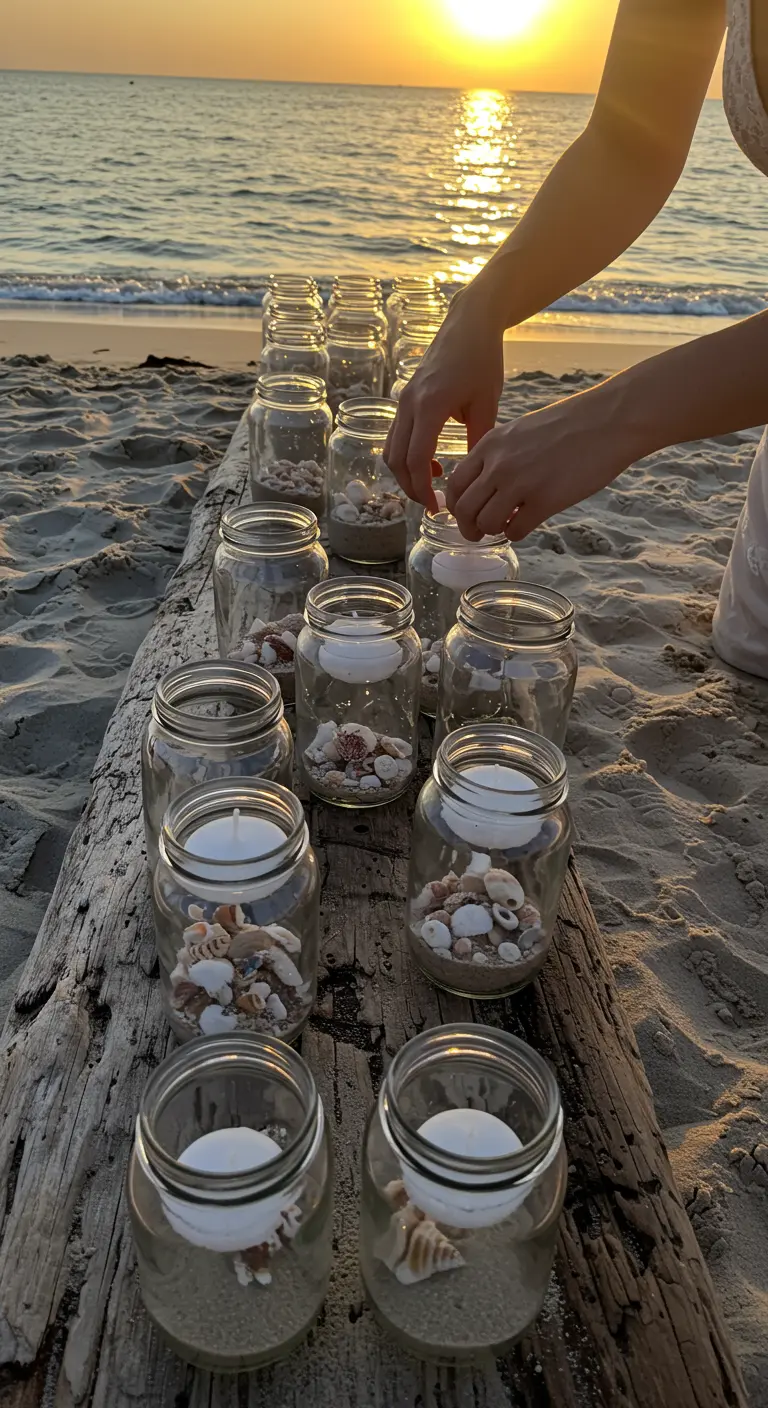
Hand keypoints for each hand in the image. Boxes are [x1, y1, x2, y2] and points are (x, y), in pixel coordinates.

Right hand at [384, 283, 504, 512]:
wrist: (468, 323)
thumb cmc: (482, 359)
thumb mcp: (486, 403)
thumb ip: (478, 440)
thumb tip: (474, 476)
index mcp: (429, 406)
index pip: (415, 459)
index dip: (422, 489)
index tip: (437, 507)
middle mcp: (408, 404)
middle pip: (396, 459)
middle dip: (410, 487)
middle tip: (433, 504)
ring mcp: (403, 400)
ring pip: (391, 449)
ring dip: (405, 473)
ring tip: (430, 486)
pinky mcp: (405, 398)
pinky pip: (396, 435)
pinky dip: (406, 455)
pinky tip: (429, 461)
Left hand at [446, 383, 637, 540]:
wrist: (607, 420)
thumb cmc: (569, 424)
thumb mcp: (520, 431)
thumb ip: (498, 456)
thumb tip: (484, 486)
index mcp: (490, 445)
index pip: (455, 484)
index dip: (456, 505)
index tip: (465, 513)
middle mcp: (499, 465)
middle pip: (464, 509)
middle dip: (468, 527)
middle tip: (478, 532)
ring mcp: (521, 484)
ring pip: (486, 523)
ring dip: (492, 531)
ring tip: (506, 525)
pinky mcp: (545, 501)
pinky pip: (515, 531)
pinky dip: (516, 534)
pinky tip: (526, 524)